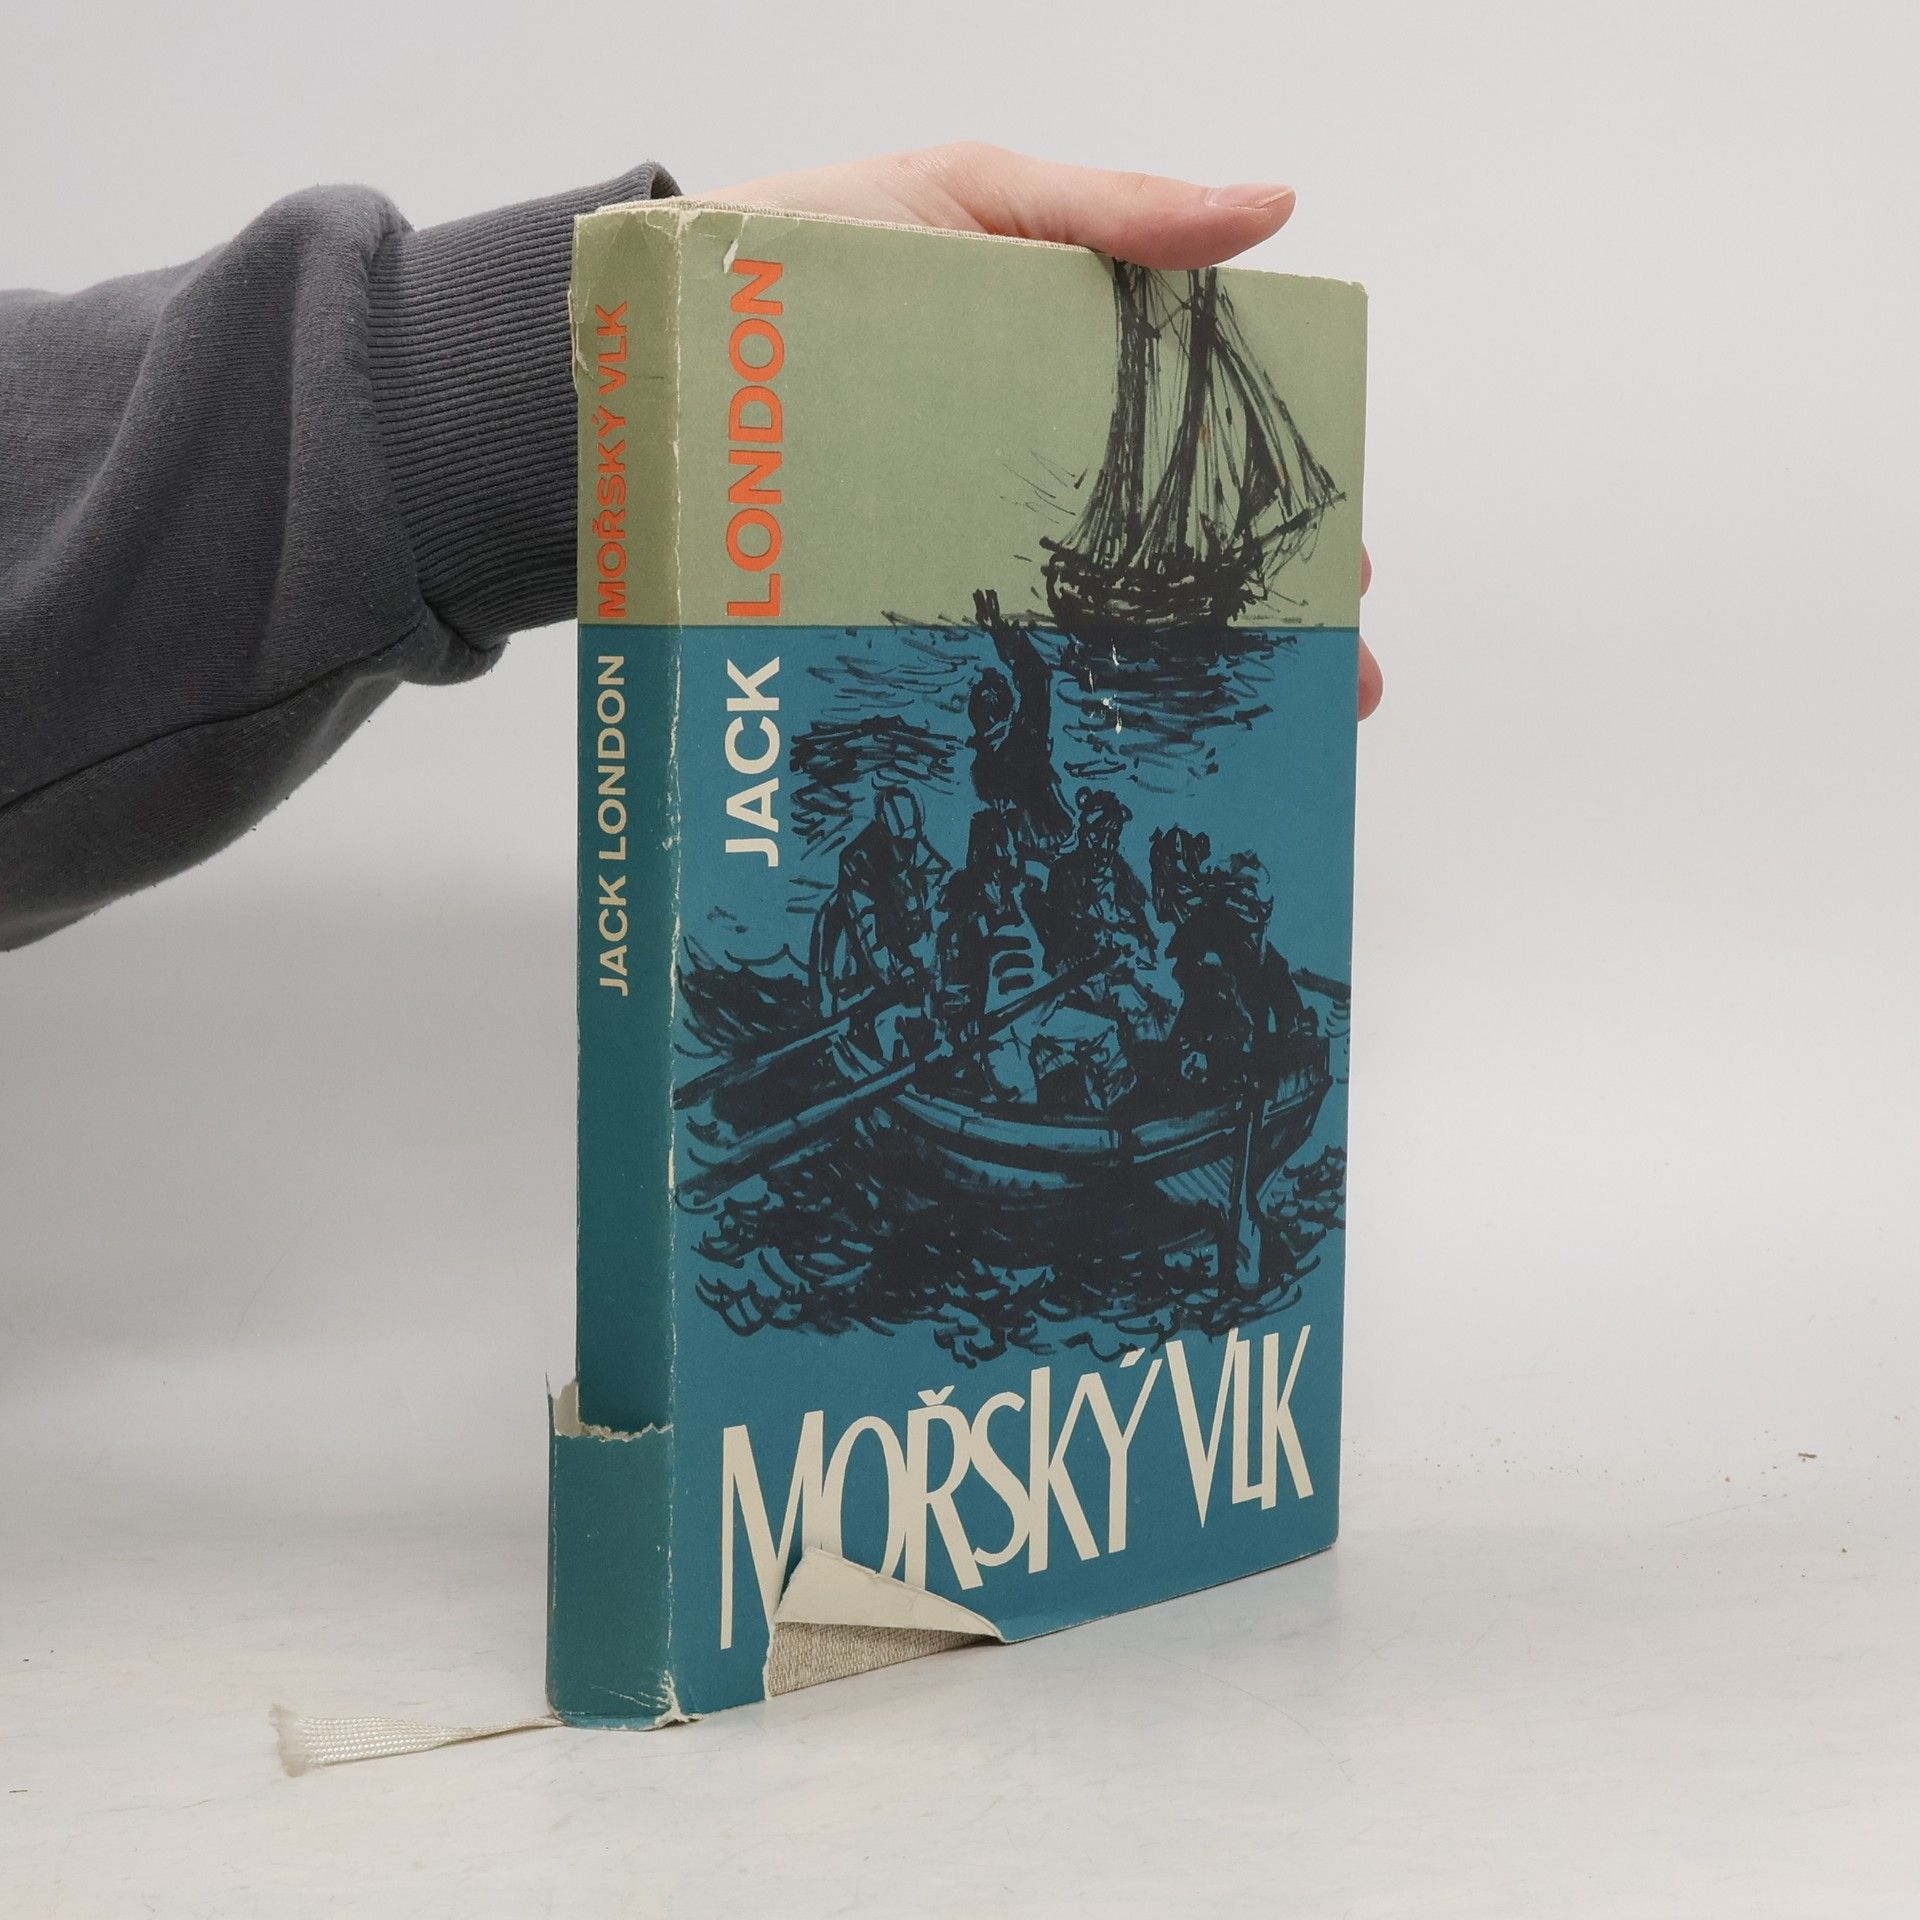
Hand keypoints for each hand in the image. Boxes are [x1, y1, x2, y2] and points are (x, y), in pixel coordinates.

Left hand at [709, 144, 1382, 719]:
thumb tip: (1269, 209)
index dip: (1278, 510)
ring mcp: (965, 533)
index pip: (1202, 447)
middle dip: (1253, 621)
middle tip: (1327, 682)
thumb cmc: (806, 242)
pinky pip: (990, 650)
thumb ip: (1110, 212)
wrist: (653, 341)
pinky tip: (1107, 750)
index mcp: (1066, 364)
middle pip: (1166, 549)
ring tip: (1243, 741)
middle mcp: (1027, 460)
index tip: (1343, 572)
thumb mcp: (968, 197)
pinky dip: (1054, 703)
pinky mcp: (896, 586)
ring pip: (1095, 616)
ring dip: (1174, 681)